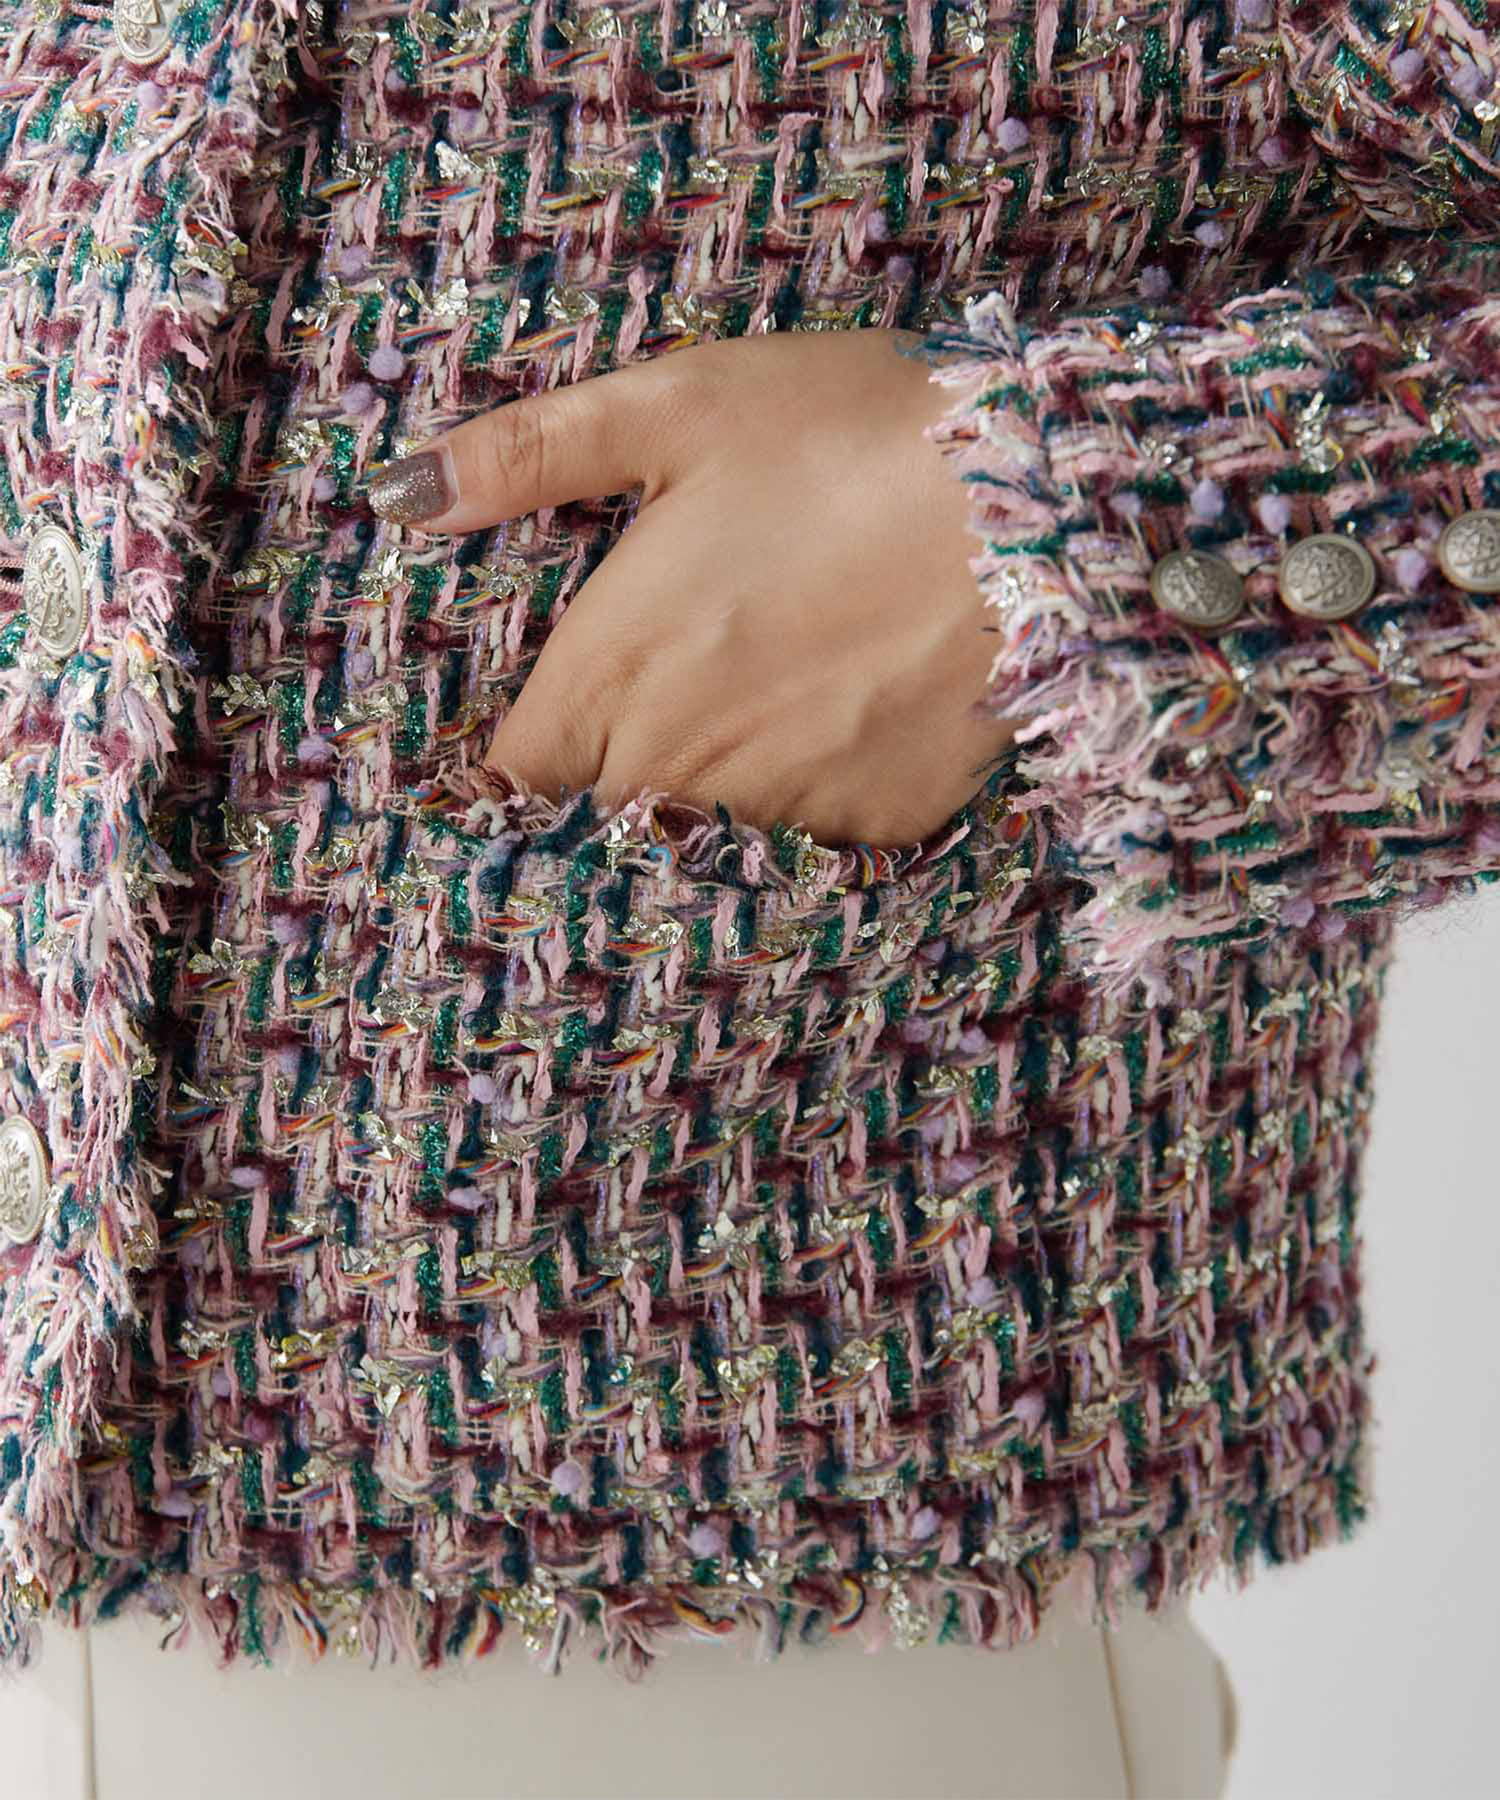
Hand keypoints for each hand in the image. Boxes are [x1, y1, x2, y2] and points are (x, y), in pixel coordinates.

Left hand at [368, 328, 1021, 848]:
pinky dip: (826, 787)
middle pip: (608, 808)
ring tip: (784, 683)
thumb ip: (527, 456)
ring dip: (726, 778)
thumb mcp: (677, 407)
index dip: (517, 760)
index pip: (511, 779)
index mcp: (612, 672)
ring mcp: (786, 809)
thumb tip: (398, 498)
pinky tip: (860, 710)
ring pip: (715, 825)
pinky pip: (820, 831)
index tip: (546, 730)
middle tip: (692, 677)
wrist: (1045, 506)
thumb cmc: (849, 436)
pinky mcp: (880, 827)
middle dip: (624, 762)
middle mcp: (681, 767)